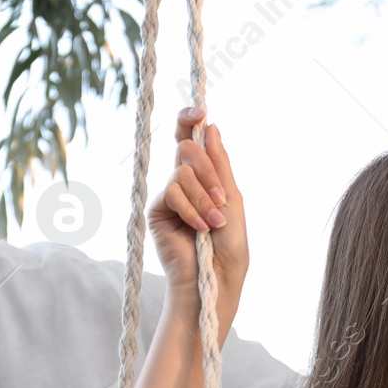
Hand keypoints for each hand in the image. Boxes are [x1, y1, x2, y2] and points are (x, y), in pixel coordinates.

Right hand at [147, 106, 246, 316]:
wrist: (214, 277)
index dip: (190, 120)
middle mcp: (183, 182)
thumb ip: (220, 163)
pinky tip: (200, 229)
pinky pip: (171, 191)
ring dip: (203, 198)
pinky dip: (191, 209)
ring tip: (214, 224)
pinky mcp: (156, 210)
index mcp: (203, 177)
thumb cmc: (229, 244)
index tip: (199, 110)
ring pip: (181, 172)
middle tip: (222, 199)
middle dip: (208, 170)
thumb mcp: (231, 198)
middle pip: (187, 149)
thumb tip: (210, 125)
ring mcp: (169, 196)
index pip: (191, 140)